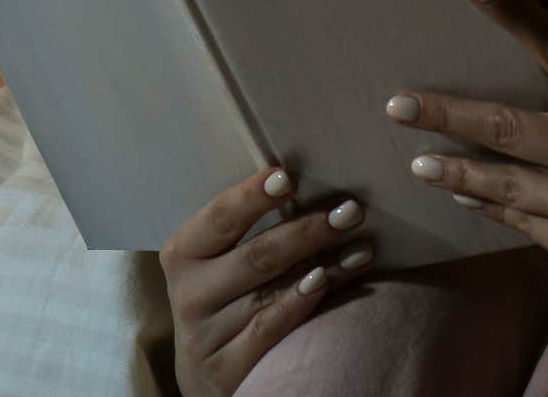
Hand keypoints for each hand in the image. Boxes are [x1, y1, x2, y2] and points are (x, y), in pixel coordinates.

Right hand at [158, 168, 376, 396]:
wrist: (209, 368)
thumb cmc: (227, 296)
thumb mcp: (223, 261)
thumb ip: (252, 228)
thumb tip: (308, 185)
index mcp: (184, 254)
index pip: (219, 218)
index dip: (251, 197)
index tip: (287, 177)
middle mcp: (189, 294)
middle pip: (255, 256)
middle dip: (307, 230)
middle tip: (350, 211)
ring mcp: (205, 336)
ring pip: (271, 292)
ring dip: (324, 266)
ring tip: (363, 248)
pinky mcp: (224, 370)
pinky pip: (270, 330)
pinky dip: (302, 304)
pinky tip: (329, 284)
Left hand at [385, 0, 547, 322]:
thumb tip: (533, 95)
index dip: (510, 12)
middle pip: (501, 124)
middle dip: (441, 113)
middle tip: (396, 105)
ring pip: (498, 181)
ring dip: (452, 169)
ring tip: (418, 160)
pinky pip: (518, 221)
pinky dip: (488, 207)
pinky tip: (465, 197)